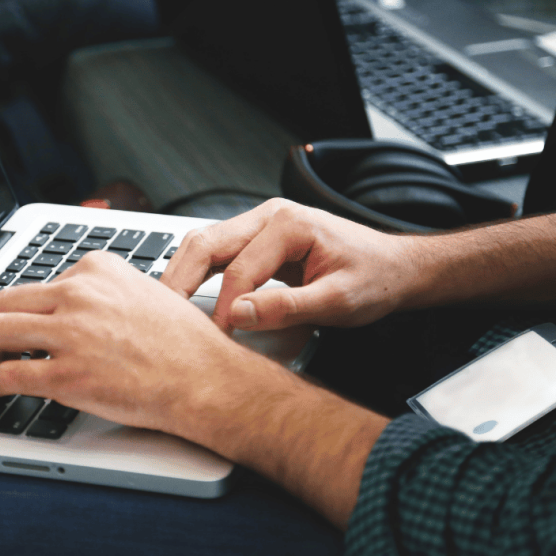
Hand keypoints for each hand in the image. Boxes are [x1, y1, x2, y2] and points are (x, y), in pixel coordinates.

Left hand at [0, 251, 271, 436]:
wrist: (206, 379)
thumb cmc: (187, 344)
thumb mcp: (147, 293)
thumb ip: (107, 294)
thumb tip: (78, 308)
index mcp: (97, 270)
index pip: (40, 282)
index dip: (28, 309)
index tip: (24, 323)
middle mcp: (79, 295)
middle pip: (7, 302)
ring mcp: (70, 334)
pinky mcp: (65, 375)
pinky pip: (8, 375)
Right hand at [162, 198, 415, 331]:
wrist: (396, 268)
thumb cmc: (375, 279)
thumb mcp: (338, 301)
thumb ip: (287, 308)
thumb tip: (238, 314)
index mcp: (289, 224)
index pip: (239, 269)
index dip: (224, 308)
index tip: (218, 339)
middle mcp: (269, 216)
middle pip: (206, 243)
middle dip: (178, 280)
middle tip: (160, 316)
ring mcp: (261, 225)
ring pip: (204, 244)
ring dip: (181, 274)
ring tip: (164, 308)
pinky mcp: (258, 239)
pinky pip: (217, 253)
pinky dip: (196, 273)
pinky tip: (184, 297)